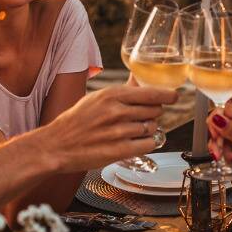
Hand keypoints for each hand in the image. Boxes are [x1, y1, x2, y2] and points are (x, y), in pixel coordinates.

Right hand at [37, 84, 176, 171]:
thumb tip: (138, 81)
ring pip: (152, 127)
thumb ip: (121, 91)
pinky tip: (135, 142)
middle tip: (141, 117)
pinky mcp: (120, 150)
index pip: (151, 93)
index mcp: (112, 95)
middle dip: (153, 114)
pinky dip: (147, 143)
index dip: (167, 95)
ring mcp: (119, 132)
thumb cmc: (76, 121)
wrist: (57, 145)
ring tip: (132, 131)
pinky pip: (148, 144)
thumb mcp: (97, 98)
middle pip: (155, 110)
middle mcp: (117, 112)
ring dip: (147, 129)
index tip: (174, 96)